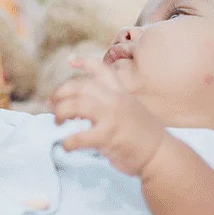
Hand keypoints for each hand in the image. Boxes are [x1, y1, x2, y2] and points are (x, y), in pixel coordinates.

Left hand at [50, 57, 171, 176]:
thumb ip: (112, 104)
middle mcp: (116, 100)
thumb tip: (84, 107)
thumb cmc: (144, 136)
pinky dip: (69, 141)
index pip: (101, 70)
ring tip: (57, 122)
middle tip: (52, 105)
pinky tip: (66, 145)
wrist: (161, 154)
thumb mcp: (132, 110)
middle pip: (80, 87)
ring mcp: (112, 117)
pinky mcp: (109, 136)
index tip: (68, 59)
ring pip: (76, 105)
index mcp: (121, 93)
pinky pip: (80, 135)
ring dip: (60, 113)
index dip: (84, 62)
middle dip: (60, 93)